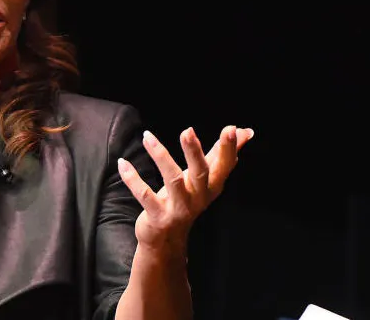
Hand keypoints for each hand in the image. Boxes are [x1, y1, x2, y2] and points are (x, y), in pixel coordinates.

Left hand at [117, 125, 253, 255]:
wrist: (168, 240)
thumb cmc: (188, 200)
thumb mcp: (206, 178)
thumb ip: (223, 154)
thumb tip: (246, 131)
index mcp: (211, 186)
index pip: (224, 165)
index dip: (229, 148)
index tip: (232, 128)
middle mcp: (198, 197)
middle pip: (200, 173)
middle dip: (194, 152)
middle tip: (187, 131)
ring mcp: (178, 208)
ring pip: (171, 181)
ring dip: (160, 157)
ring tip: (147, 137)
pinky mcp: (158, 216)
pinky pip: (144, 195)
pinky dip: (132, 178)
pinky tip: (123, 162)